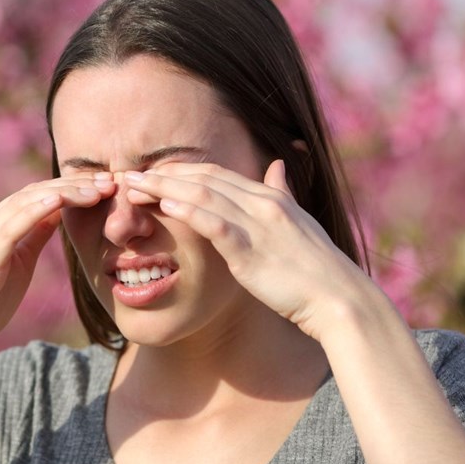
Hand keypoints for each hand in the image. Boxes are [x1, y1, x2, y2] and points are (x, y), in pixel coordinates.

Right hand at [0, 174, 114, 367]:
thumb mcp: (18, 264)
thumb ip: (34, 237)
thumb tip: (58, 213)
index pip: (36, 197)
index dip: (71, 189)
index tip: (104, 188)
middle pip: (34, 193)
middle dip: (74, 185)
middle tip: (110, 180)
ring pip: (26, 203)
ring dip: (64, 194)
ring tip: (95, 190)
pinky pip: (11, 225)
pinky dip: (35, 210)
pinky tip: (59, 202)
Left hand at [121, 161, 377, 340]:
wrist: (338, 299)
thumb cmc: (316, 269)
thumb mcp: (299, 223)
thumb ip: (283, 193)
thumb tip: (278, 164)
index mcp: (270, 198)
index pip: (216, 174)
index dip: (180, 171)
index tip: (149, 172)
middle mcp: (262, 204)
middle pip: (203, 178)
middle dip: (162, 174)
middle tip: (126, 175)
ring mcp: (258, 225)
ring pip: (204, 195)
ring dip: (164, 187)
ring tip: (132, 187)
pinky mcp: (251, 250)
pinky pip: (216, 224)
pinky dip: (189, 211)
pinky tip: (164, 205)